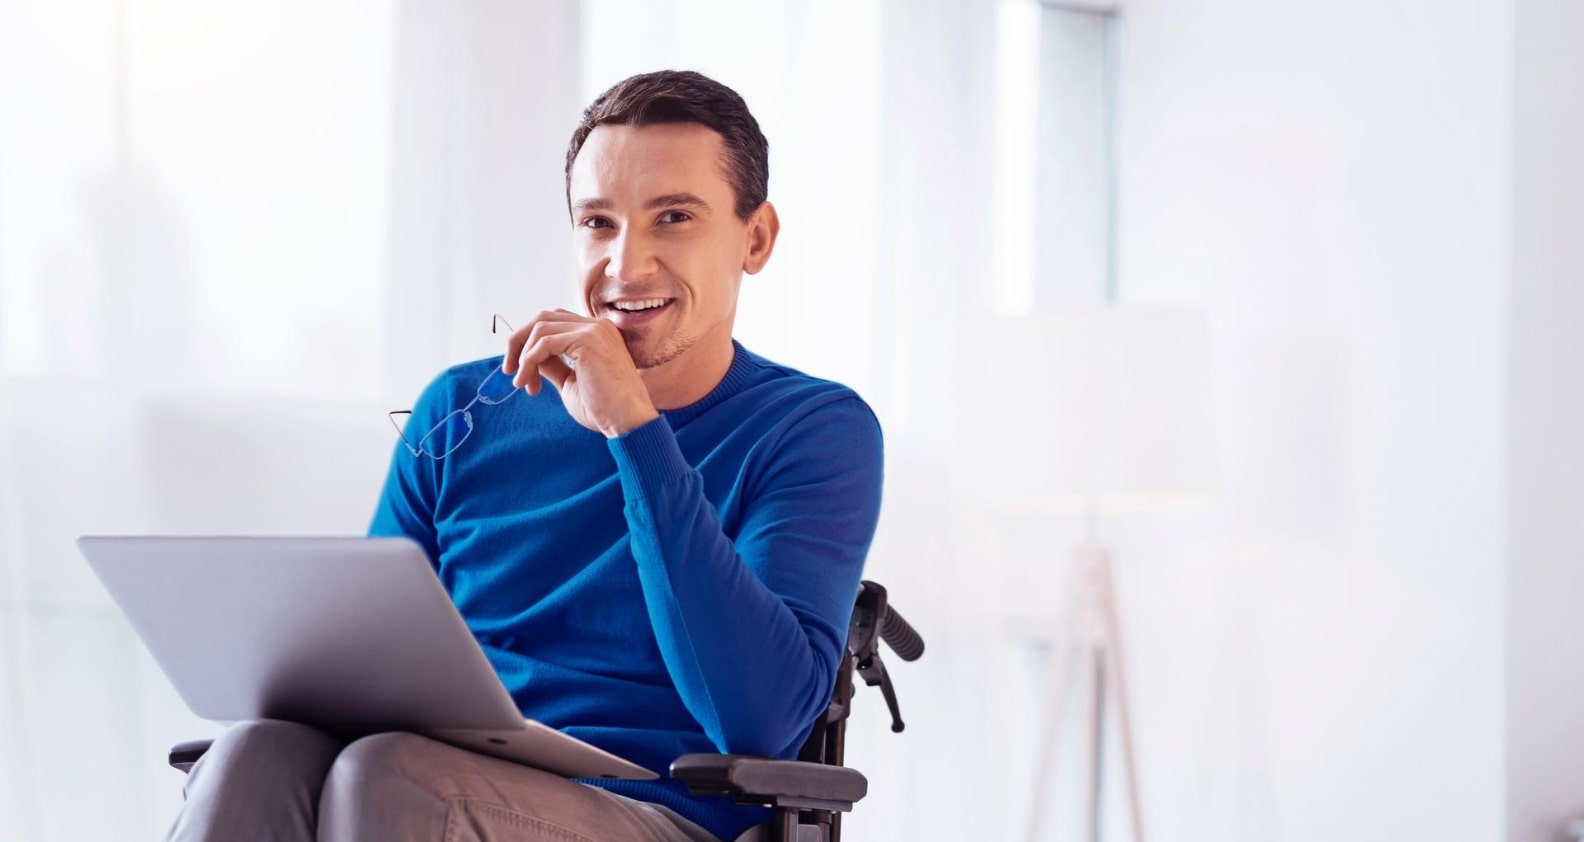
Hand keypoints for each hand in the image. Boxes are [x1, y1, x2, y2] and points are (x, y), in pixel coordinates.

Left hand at [501, 309, 659, 437]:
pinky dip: (528, 361)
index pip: (554, 323)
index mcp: (597, 334)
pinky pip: (544, 342)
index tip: (522, 374)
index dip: (531, 345)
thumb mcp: (569, 382)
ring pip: (540, 327)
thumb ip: (552, 365)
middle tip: (509, 371)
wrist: (628, 423)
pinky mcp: (588, 339)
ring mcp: (594, 330)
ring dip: (523, 355)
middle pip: (544, 318)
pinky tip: (527, 382)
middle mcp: (597, 326)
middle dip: (520, 341)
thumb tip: (529, 358)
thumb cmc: (605, 410)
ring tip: (522, 383)